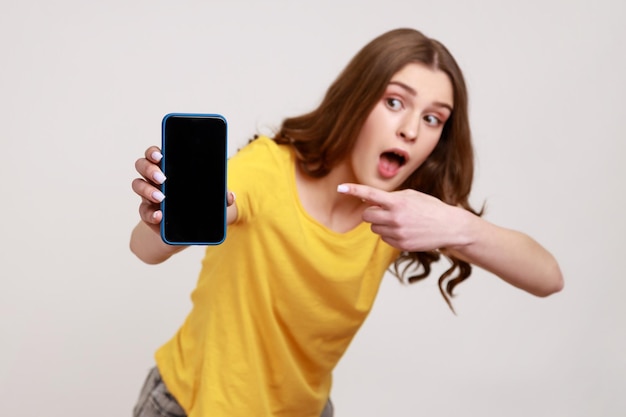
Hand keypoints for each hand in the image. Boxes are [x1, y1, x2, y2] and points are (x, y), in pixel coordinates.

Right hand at [131, 146, 236, 235]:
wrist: (190, 230)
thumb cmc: (199, 205)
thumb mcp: (212, 198)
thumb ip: (221, 195)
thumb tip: (230, 196)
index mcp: (168, 168)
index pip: (155, 154)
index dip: (154, 152)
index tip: (160, 155)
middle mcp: (154, 179)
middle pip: (142, 165)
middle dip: (149, 168)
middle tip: (163, 177)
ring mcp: (148, 195)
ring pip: (137, 185)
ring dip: (147, 189)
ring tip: (161, 197)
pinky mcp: (148, 213)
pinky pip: (144, 211)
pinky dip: (151, 214)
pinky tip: (159, 216)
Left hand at [337, 183, 468, 251]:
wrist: (449, 227)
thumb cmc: (429, 208)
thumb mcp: (411, 196)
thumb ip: (390, 197)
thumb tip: (367, 200)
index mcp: (398, 202)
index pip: (370, 194)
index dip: (354, 190)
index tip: (340, 188)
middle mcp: (395, 218)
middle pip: (367, 216)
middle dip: (372, 213)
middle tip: (384, 211)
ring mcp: (397, 233)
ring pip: (374, 229)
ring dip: (381, 224)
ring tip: (399, 221)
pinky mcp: (400, 245)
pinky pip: (384, 239)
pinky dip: (389, 234)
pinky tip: (404, 231)